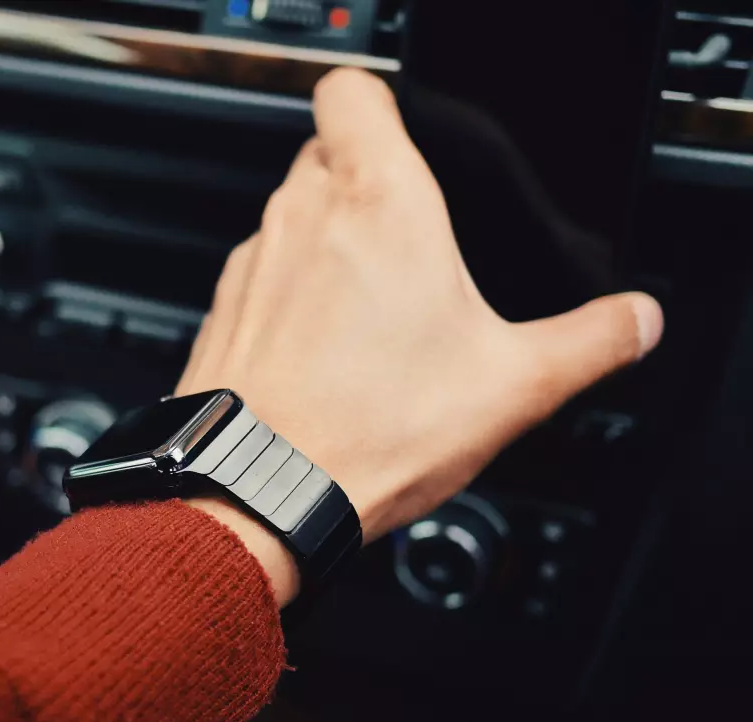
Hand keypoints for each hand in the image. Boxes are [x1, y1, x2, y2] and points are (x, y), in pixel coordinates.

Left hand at [179, 69, 662, 603]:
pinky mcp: (227, 310)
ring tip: (375, 318)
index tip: (414, 147)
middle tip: (414, 249)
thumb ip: (588, 342)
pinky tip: (327, 354)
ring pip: (294, 217)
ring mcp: (255, 262)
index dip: (382, 107)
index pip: (352, 92)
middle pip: (330, 154)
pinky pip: (264, 276)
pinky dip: (291, 296)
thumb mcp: (512, 387)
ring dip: (330, 245)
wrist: (260, 492)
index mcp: (379, 202)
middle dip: (370, 186)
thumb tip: (631, 322)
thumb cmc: (367, 433)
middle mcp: (304, 217)